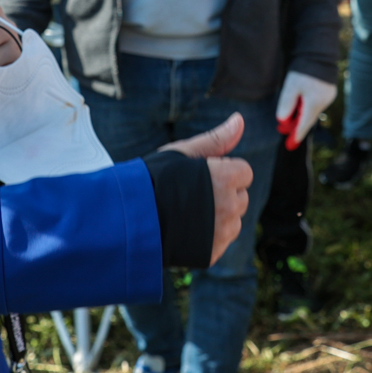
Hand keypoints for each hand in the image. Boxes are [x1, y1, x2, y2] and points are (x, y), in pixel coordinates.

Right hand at [157, 113, 251, 266]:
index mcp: (226, 178)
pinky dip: (210, 237)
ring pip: (234, 221)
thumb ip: (216, 139)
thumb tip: (239, 119)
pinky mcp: (213, 253)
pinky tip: (186, 230)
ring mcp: (222, 232)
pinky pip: (221, 241)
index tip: (201, 176)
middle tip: (192, 194)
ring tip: (188, 213)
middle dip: (223, 194)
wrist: (127, 220)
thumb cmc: (152, 180)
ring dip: (219, 217)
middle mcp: (229, 206)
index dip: (223, 171)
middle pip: (241, 197)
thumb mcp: (182, 153)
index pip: (244, 172)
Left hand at [275, 69, 337, 149]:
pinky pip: (315, 104)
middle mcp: (324, 103)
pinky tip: (299, 106)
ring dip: (300, 116)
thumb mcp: (291, 86)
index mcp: (315, 103)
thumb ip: (287, 103)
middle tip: (282, 130)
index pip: (305, 124)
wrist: (319, 54)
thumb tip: (282, 119)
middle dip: (296, 125)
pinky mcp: (328, 91)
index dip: (296, 135)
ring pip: (312, 111)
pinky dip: (306, 108)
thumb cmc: (303, 70)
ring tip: (287, 119)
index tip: (290, 145)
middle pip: (308, 119)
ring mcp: (328, 97)